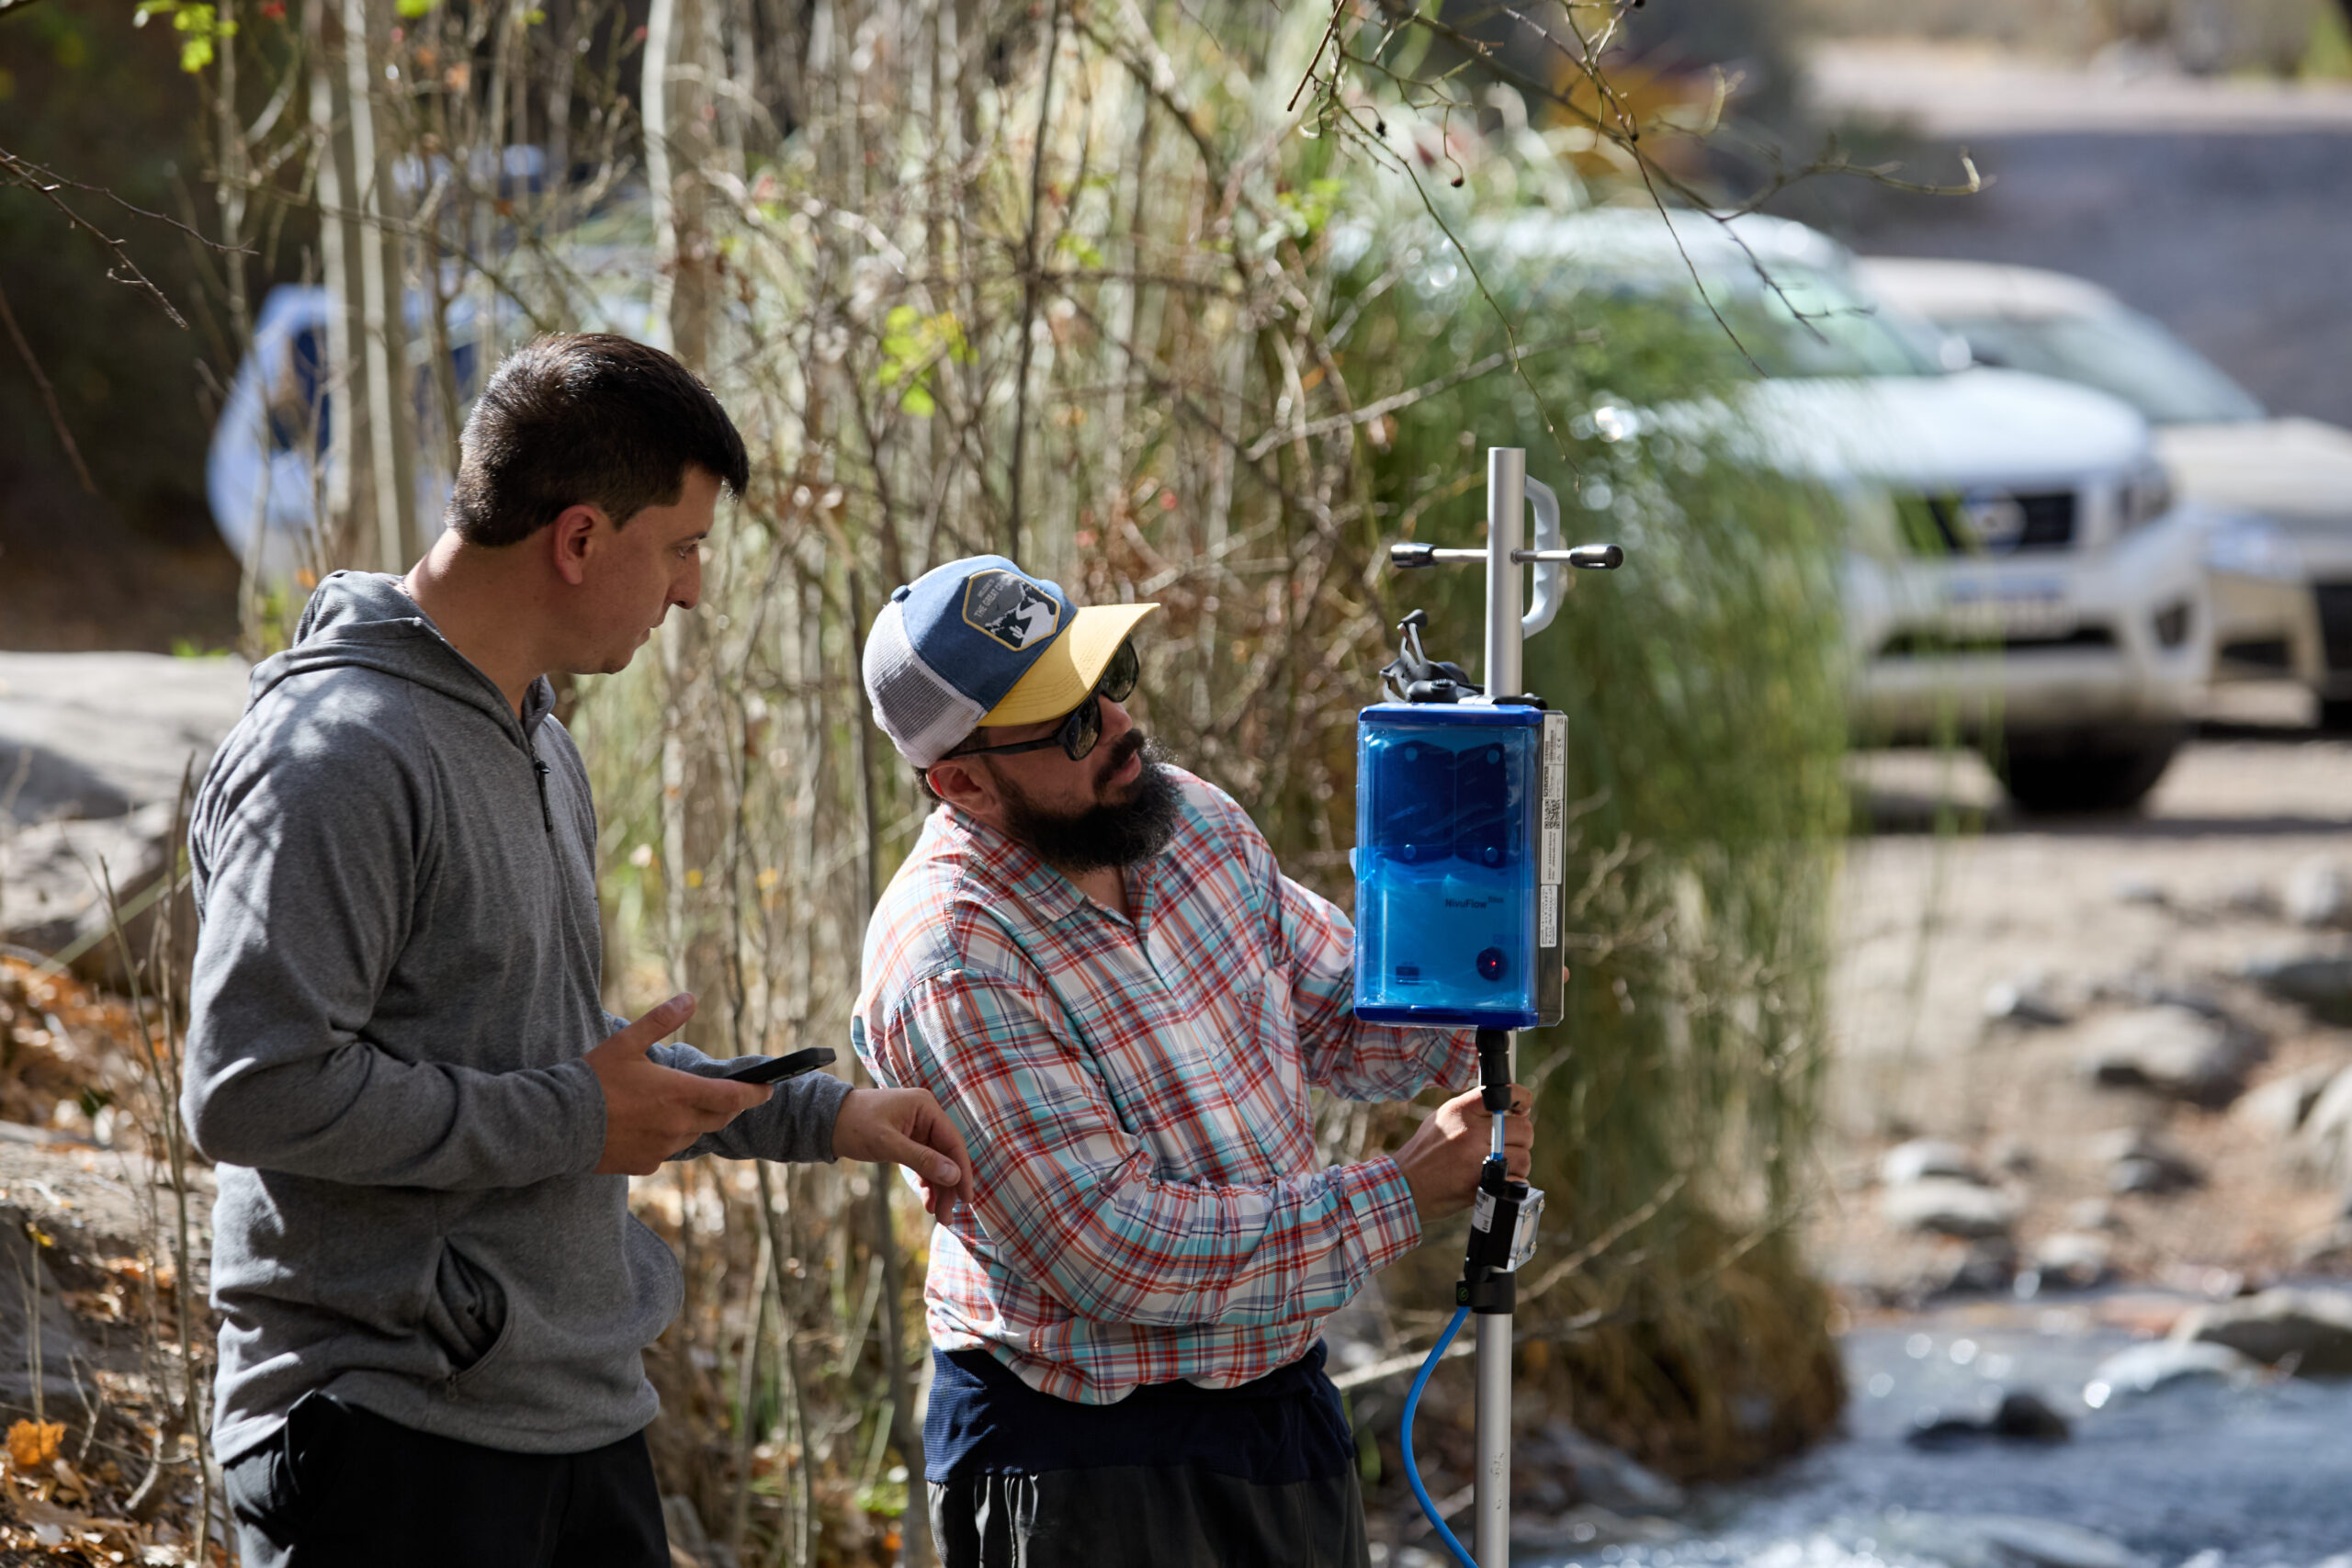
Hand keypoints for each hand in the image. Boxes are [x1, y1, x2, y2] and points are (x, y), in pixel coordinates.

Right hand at [585, 994, 772, 1174]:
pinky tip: (646, 1125)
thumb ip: (662, 1020)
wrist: (557, 1124)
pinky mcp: (645, 1164)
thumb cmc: (592, 1079)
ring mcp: (662, 1148)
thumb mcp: (626, 1041)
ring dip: (695, 1120)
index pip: (734, 1097)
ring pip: (693, 1134)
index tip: (769, 1088)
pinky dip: (666, 1137)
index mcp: (679, 1094)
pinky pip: (667, 1150)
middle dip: (729, 1105)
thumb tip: (690, 997)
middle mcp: (677, 1124)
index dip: (756, 1093)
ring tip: (678, 1104)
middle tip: (730, 1094)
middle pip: (719, 1117)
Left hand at [832, 1087, 972, 1220]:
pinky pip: (924, 1163)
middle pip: (947, 1155)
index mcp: (926, 1107)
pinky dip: (927, 1182)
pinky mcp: (909, 1140)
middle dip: (949, 1186)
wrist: (827, 1120)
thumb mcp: (888, 1144)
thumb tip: (954, 1176)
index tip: (966, 1198)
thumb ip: (922, 1159)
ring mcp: (918, 1128)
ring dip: (939, 1189)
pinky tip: (929, 1202)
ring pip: (937, 1162)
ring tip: (940, 1216)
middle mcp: (926, 1116)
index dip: (962, 1171)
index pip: (953, 1142)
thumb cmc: (855, 1125)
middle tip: (948, 1217)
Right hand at [1391, 1084, 1533, 1227]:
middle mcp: (1471, 1132)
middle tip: (1508, 1145)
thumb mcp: (1442, 1118)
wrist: (1406, 1186)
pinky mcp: (1482, 1183)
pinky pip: (1516, 1180)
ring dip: (1518, 1163)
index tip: (1521, 1109)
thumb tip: (1508, 1109)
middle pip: (1523, 1129)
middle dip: (1521, 1138)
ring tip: (1500, 1166)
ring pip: (1524, 1157)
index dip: (1521, 1100)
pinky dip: (1513, 1182)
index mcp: (1461, 1110)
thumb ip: (1472, 1111)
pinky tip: (1498, 1180)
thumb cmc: (1425, 1152)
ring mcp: (1477, 1159)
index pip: (1505, 1094)